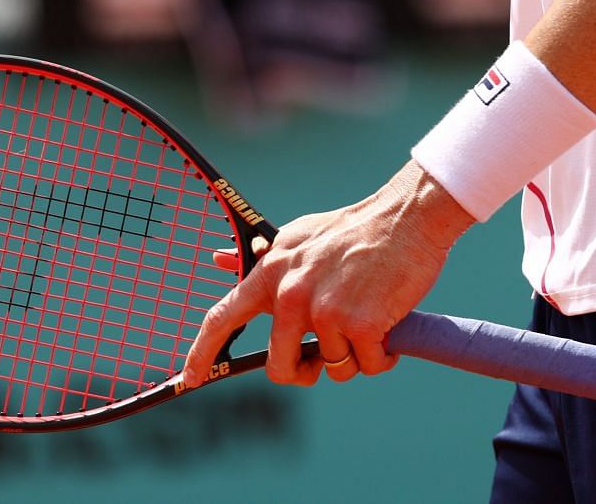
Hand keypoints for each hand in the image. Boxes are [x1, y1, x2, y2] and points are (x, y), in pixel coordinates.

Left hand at [178, 162, 471, 389]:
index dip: (201, 353)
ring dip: (354, 354)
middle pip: (280, 366)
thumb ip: (263, 256)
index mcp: (271, 271)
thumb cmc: (355, 229)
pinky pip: (367, 365)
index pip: (222, 318)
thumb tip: (218, 259)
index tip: (189, 380)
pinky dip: (381, 356)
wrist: (406, 216)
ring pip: (334, 367)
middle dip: (304, 372)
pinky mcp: (361, 323)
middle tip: (325, 359)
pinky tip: (388, 326)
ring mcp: (325, 310)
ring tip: (369, 318)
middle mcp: (291, 293)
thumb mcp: (298, 236)